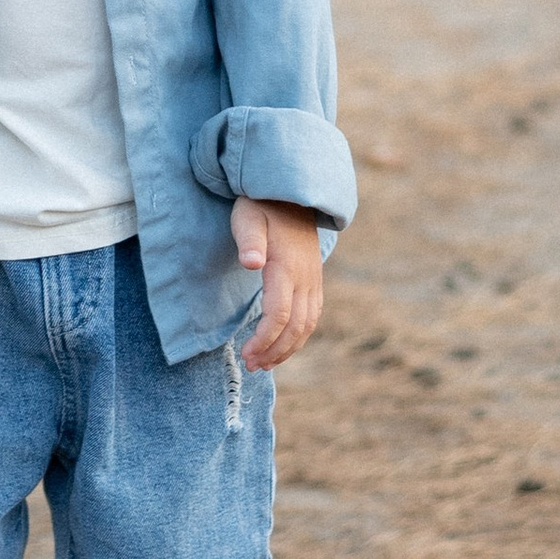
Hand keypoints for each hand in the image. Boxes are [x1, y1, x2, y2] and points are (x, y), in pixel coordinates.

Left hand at [233, 196, 324, 371]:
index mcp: (287, 266)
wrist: (291, 193)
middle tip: (252, 366)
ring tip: (265, 363)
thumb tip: (251, 264)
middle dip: (274, 351)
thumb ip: (249, 241)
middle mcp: (305, 277)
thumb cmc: (261, 205)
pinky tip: (284, 345)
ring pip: (307, 324)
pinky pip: (312, 315)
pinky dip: (299, 336)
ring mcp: (313, 279)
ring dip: (288, 348)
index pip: (280, 314)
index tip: (246, 355)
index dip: (264, 339)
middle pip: (295, 326)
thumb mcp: (248, 217)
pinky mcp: (314, 279)